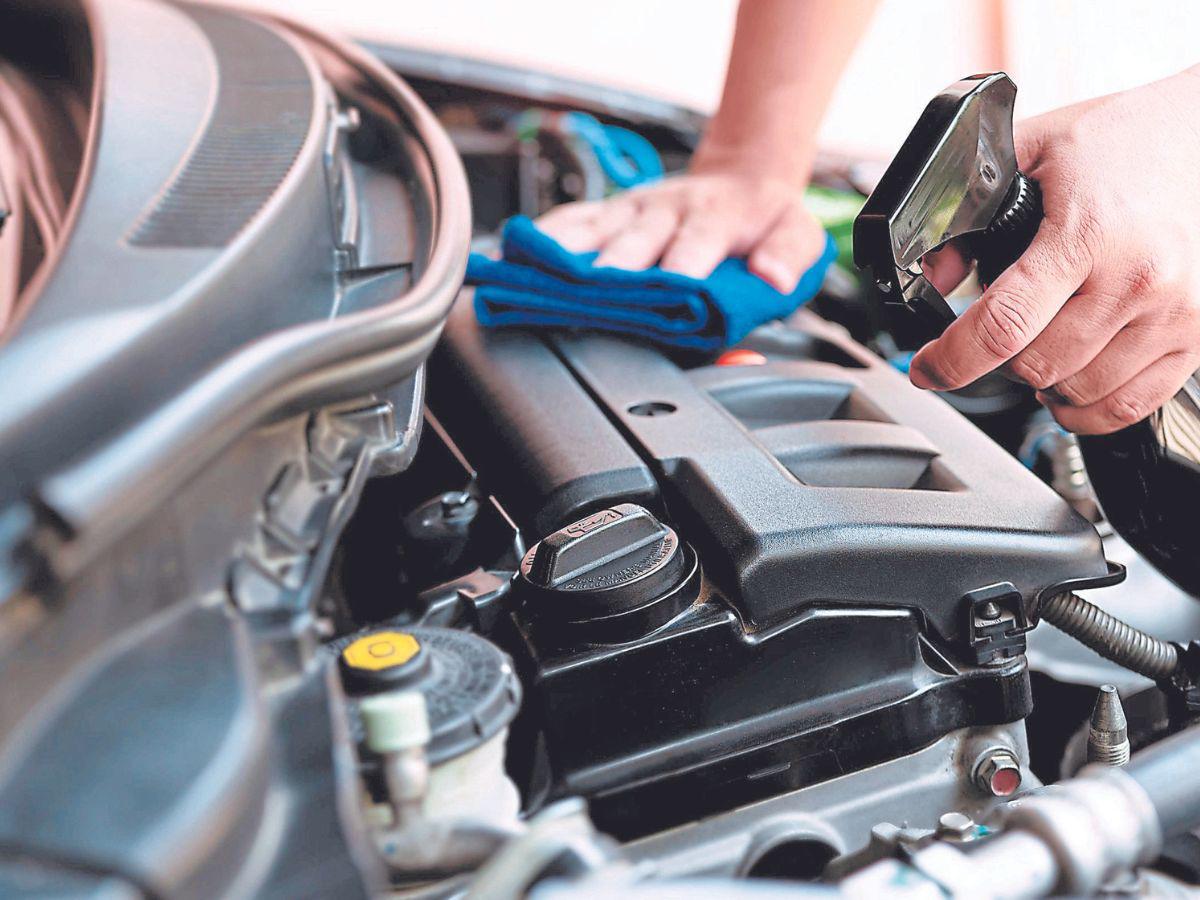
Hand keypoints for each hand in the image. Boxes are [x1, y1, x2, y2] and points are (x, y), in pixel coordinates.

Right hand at [536, 170, 826, 293]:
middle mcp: (667, 210)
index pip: (697, 241)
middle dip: (613, 266)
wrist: (741, 176)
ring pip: (594, 229)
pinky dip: (542, 236)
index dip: (682, 264)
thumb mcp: (798, 235)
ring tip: (532, 274)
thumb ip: (788, 257)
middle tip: (591, 293)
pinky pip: (571, 221)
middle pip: (635, 239)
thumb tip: (772, 277)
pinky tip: (513, 251)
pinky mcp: (609, 210)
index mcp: (714, 217)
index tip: (668, 286)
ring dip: (565, 253)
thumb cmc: (764, 218)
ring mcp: (632, 208)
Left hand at [911, 68, 1199, 433]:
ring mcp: (1174, 312)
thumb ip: (974, 207)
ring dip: (1044, 383)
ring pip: (1079, 392)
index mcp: (1087, 234)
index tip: (926, 369)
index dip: (953, 359)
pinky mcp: (1198, 335)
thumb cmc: (1127, 139)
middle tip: (995, 337)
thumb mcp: (1035, 149)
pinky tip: (1071, 384)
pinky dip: (1089, 409)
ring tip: (1036, 350)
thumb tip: (936, 274)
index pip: (1004, 324)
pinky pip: (1130, 405)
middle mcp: (1136, 279)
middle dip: (999, 360)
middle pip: (1037, 365)